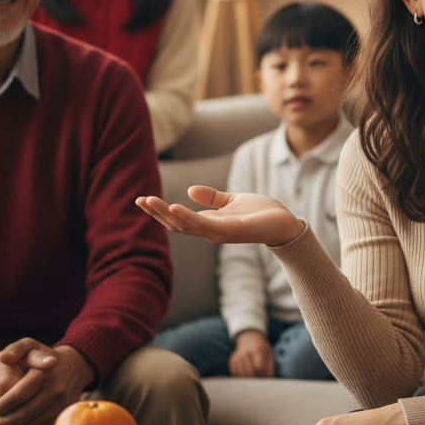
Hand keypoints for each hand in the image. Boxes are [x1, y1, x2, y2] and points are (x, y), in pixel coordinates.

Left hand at [0, 339, 95, 424]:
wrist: (73, 367)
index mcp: (45, 373)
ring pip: (32, 424)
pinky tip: (17, 424)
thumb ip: (15, 349)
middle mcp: (56, 390)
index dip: (1, 406)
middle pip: (24, 414)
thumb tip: (3, 358)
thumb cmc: (43, 356)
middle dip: (4, 421)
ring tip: (2, 423)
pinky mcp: (63, 413)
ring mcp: (61, 404)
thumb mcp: (30, 346)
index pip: (18, 396)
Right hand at [136, 186, 303, 247]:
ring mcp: (219, 233)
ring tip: (150, 201)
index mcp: (209, 223)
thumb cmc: (261, 213)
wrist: (285, 222)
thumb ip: (212, 198)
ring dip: (167, 214)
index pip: (178, 218)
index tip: (142, 199)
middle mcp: (210, 231)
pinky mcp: (230, 231)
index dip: (160, 211)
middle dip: (157, 213)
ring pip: (186, 225)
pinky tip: (175, 207)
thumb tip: (189, 190)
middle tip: (139, 200)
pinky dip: (188, 217)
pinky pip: (205, 225)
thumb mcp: (232, 200)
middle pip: (177, 224)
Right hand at [229, 330, 274, 377]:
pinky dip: (241, 376)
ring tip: (252, 374)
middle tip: (258, 375)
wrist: (249, 338)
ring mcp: (237, 357)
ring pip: (242, 375)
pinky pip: (235, 374)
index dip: (262, 373)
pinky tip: (246, 372)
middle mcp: (245, 353)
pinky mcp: (232, 360)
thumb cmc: (261, 347)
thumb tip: (269, 376)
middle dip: (256, 377)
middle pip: (250, 372)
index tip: (264, 373)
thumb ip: (270, 364)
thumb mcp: (269, 352)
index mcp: (256, 350)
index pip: (259, 367)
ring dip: (248, 378)